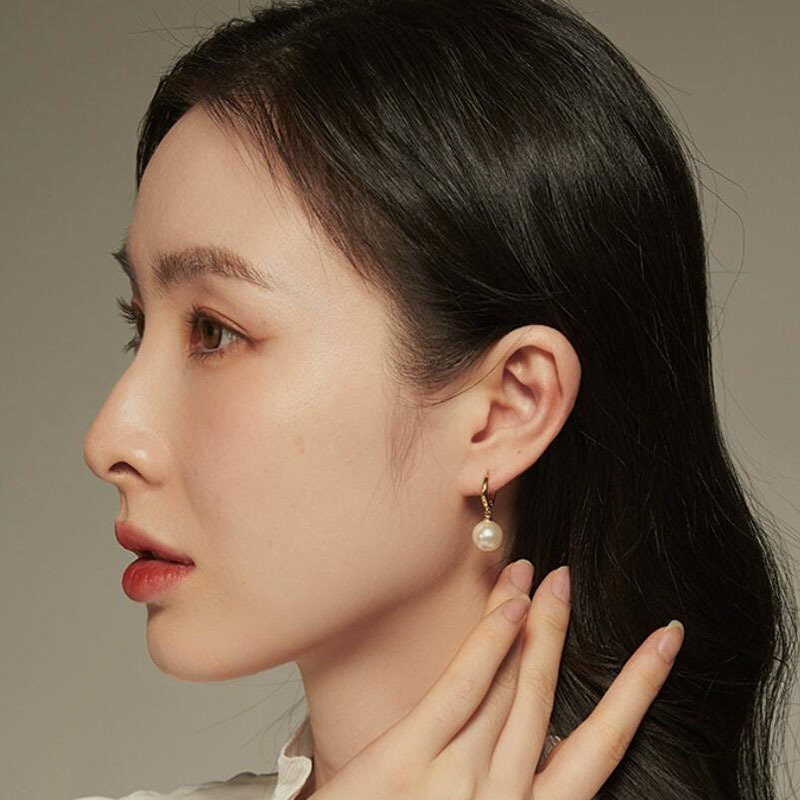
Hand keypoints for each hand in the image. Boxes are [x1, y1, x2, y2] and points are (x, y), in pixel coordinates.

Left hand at [309, 560, 683, 799]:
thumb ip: (515, 788)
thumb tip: (553, 740)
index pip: (601, 747)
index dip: (636, 691)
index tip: (662, 643)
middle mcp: (505, 797)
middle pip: (548, 699)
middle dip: (563, 635)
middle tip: (572, 579)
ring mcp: (457, 779)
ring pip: (513, 686)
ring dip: (533, 626)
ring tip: (547, 578)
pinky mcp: (406, 760)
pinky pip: (462, 690)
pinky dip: (491, 644)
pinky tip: (509, 605)